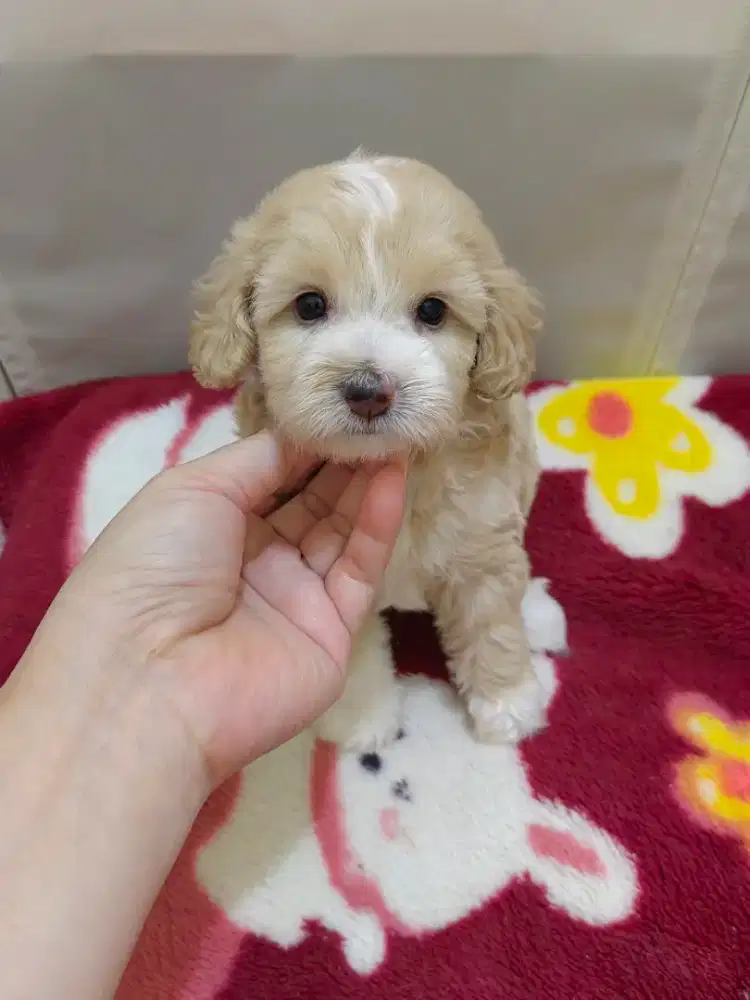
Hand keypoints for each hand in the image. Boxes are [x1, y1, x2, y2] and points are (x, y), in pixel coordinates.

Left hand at [18, 431, 406, 786]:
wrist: (149, 680)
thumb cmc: (154, 567)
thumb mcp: (193, 489)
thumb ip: (260, 458)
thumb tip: (308, 433)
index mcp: (209, 526)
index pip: (270, 474)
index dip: (305, 441)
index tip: (341, 403)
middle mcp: (253, 560)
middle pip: (310, 500)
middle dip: (342, 457)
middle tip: (379, 413)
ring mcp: (294, 598)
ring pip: (340, 530)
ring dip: (366, 482)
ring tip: (395, 433)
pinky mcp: (332, 632)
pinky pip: (358, 569)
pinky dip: (377, 523)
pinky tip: (393, 477)